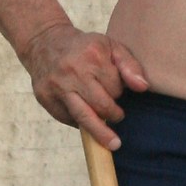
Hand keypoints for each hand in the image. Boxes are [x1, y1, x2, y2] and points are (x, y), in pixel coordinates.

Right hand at [20, 24, 149, 148]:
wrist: (43, 42)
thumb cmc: (83, 47)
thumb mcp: (110, 47)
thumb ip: (129, 66)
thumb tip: (143, 88)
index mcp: (92, 56)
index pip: (115, 87)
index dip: (119, 92)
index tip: (116, 90)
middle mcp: (72, 71)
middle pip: (101, 106)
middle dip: (113, 114)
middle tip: (118, 116)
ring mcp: (57, 86)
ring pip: (83, 117)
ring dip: (100, 132)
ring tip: (113, 143)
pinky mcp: (45, 98)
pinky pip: (67, 118)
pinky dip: (79, 123)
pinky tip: (85, 119)